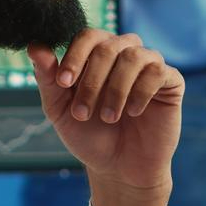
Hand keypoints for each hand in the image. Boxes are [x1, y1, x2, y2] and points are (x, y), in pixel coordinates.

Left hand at [31, 31, 182, 205]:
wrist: (119, 169)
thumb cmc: (89, 136)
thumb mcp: (60, 109)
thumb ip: (48, 78)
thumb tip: (34, 46)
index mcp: (97, 54)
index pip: (88, 36)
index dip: (75, 56)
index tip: (63, 84)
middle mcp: (124, 53)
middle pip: (108, 46)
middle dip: (92, 80)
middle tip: (83, 113)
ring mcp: (149, 65)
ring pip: (133, 56)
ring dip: (115, 89)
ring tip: (108, 117)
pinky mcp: (171, 82)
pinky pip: (158, 71)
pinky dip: (141, 91)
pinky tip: (132, 113)